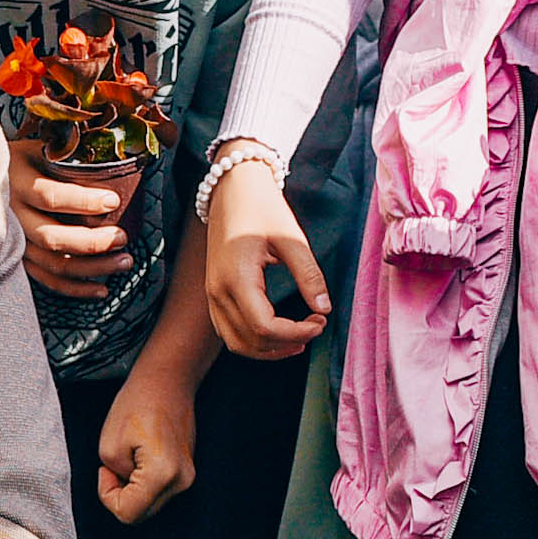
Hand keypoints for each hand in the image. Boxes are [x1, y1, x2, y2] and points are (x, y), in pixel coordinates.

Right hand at [8, 138, 134, 297]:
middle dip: (93, 242)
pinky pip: (47, 280)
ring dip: (92, 267)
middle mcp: (11, 215)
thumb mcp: (38, 149)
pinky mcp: (18, 259)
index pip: (50, 196)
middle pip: (52, 237)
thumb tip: (114, 158)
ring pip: (53, 263)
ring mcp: (13, 241)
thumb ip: (67, 155)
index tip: (113, 200)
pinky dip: (75, 288)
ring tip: (124, 262)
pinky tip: (101, 289)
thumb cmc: (21, 161)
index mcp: (17, 182)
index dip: (83, 201)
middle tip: (122, 237)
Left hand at [98, 346, 202, 523]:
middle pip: (141, 514)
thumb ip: (114, 479)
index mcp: (162, 475)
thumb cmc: (138, 405)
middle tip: (113, 466)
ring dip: (132, 489)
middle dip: (121, 494)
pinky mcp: (186, 472)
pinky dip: (143, 483)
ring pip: (149, 504)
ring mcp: (187, 477)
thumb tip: (126, 489)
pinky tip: (140, 458)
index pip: (128, 514)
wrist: (167, 382)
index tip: (105, 471)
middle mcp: (181, 481)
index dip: (108, 496)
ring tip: (129, 458)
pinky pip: (158, 491)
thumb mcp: (109, 446)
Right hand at [201, 157, 325, 358]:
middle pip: (251, 341)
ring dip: (269, 349)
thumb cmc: (261, 208)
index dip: (295, 333)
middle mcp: (218, 292)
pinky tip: (277, 333)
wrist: (232, 189)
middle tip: (316, 325)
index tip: (320, 321)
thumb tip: (325, 308)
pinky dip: (253, 341)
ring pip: (237, 343)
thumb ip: (309, 274)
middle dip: (286, 343)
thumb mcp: (291, 237)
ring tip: (299, 339)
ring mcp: (212, 295)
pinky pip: (229, 332)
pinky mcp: (214, 294)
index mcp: (236, 278)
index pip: (264, 327)